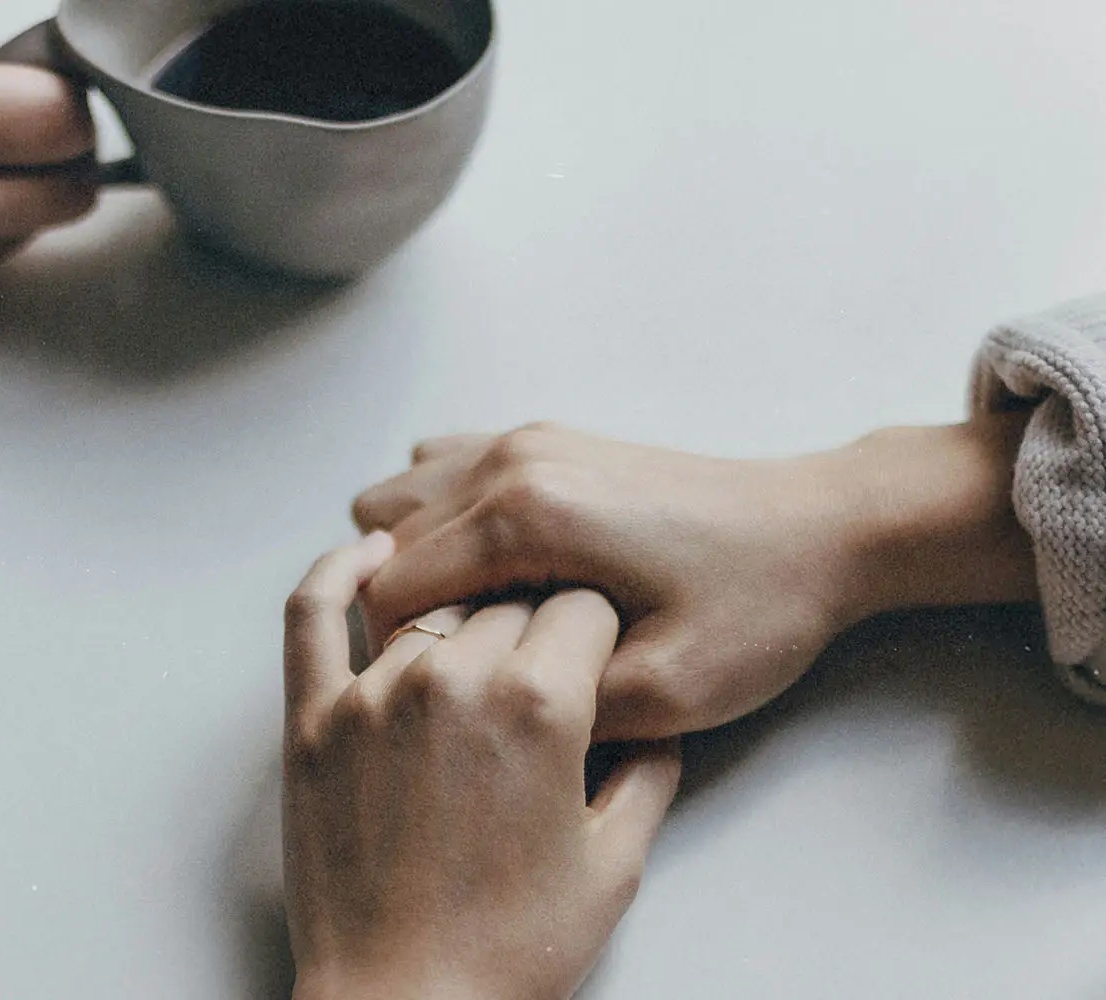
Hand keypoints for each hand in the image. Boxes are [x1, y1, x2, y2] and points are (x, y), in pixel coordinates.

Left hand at [282, 534, 680, 999]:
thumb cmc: (509, 949)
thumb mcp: (616, 864)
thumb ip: (649, 771)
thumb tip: (656, 719)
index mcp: (539, 703)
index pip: (582, 607)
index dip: (598, 631)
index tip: (596, 653)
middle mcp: (453, 677)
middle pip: (510, 602)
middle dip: (537, 630)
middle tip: (543, 673)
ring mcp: (372, 693)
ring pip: (433, 608)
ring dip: (464, 620)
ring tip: (484, 649)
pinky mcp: (311, 719)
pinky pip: (312, 613)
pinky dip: (337, 571)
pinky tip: (373, 554)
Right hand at [352, 418, 1036, 738]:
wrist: (824, 528)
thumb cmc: (755, 609)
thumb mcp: (666, 694)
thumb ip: (554, 710)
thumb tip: (477, 715)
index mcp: (524, 517)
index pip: (389, 592)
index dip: (404, 661)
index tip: (453, 699)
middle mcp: (509, 462)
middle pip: (384, 545)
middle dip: (409, 615)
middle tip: (474, 669)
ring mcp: (525, 440)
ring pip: (400, 502)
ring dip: (417, 564)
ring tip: (481, 620)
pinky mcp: (544, 440)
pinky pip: (441, 471)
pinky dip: (441, 521)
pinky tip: (494, 569)